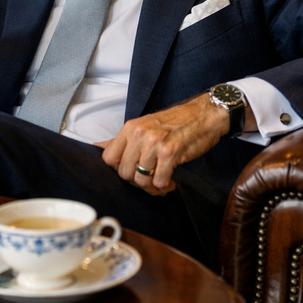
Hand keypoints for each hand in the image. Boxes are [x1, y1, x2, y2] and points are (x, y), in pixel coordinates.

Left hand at [96, 93, 232, 194]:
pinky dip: (165, 185)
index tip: (132, 170)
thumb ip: (122, 139)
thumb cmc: (175, 122)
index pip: (108, 158)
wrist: (204, 115)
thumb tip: (98, 146)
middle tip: (149, 180)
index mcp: (130, 127)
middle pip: (124, 173)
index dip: (118, 169)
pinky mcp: (170, 152)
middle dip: (136, 182)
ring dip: (152, 186)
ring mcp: (154, 143)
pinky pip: (158, 181)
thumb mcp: (144, 125)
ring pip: (141, 180)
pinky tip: (171, 180)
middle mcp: (139, 134)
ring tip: (162, 181)